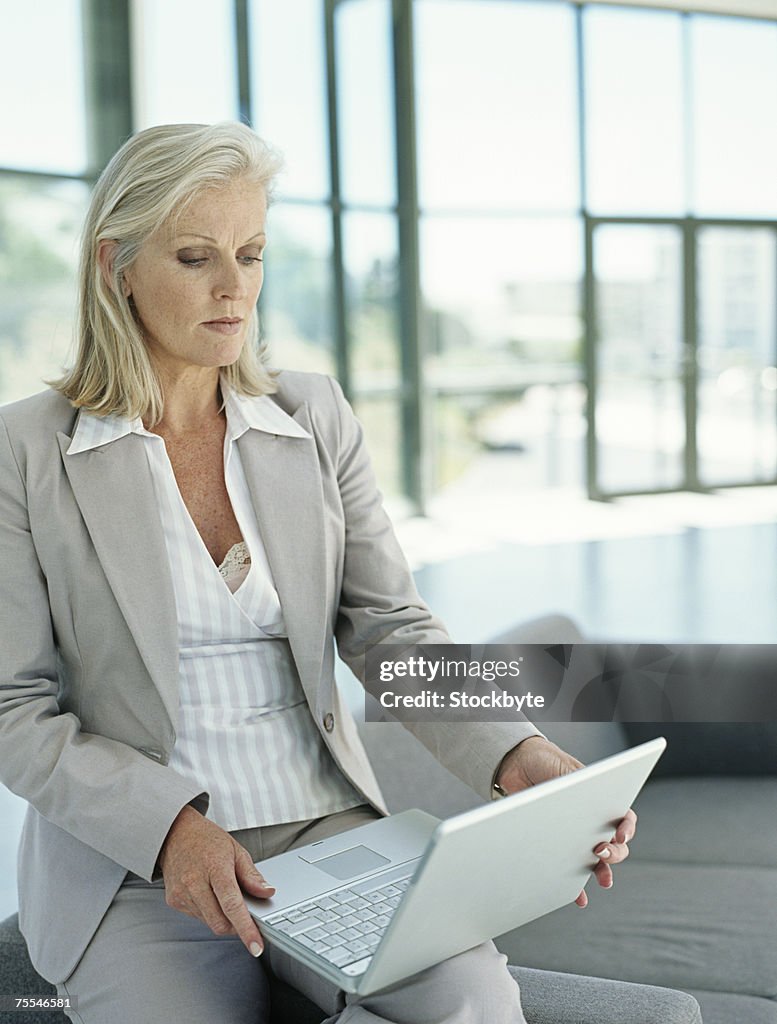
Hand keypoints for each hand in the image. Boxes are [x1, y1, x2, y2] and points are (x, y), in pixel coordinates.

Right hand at [158, 805, 275, 954]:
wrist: (175, 833)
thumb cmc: (205, 839)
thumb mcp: (236, 850)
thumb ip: (252, 875)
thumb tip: (267, 893)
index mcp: (214, 867)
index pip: (232, 905)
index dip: (246, 928)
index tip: (256, 945)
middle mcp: (194, 882)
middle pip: (220, 922)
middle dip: (236, 926)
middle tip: (245, 915)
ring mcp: (181, 893)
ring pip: (209, 922)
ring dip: (222, 917)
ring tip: (221, 892)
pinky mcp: (173, 901)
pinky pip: (197, 917)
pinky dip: (209, 912)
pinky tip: (208, 894)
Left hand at [496, 736, 637, 907]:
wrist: (515, 763)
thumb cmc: (546, 761)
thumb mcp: (567, 769)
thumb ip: (580, 787)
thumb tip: (588, 810)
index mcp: (600, 799)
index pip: (625, 817)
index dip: (627, 828)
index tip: (620, 834)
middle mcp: (591, 820)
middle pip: (615, 843)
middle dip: (615, 853)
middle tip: (601, 852)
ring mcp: (575, 835)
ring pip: (597, 861)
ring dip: (603, 873)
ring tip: (604, 880)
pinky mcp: (556, 846)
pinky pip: (571, 872)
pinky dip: (576, 887)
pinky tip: (578, 897)